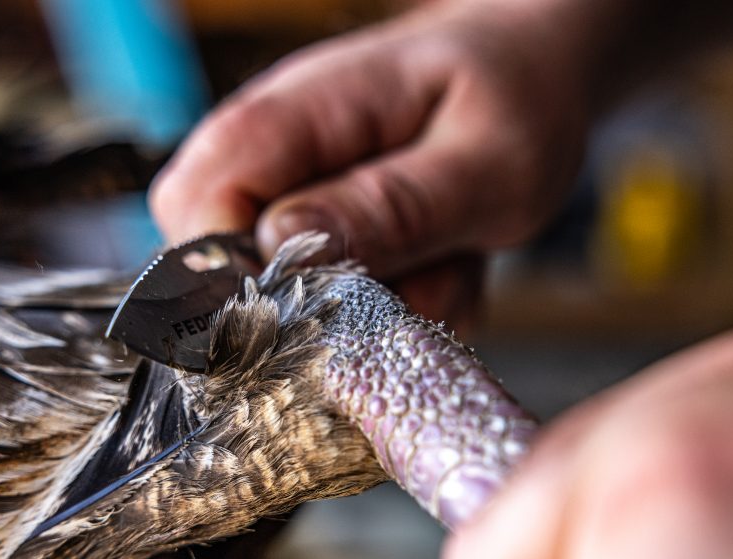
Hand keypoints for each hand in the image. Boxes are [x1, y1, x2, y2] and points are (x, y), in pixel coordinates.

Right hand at [149, 0, 588, 323]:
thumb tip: (285, 245)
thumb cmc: (516, 94)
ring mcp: (291, 190)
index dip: (235, 281)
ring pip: (279, 295)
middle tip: (408, 290)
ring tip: (448, 264)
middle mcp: (274, 152)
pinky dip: (392, 304)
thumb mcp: (487, 162)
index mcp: (298, 113)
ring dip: (370, 312)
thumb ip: (394, 206)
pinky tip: (444, 265)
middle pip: (218, 264)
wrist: (534, 69)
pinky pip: (327, 299)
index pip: (198, 206)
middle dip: (309, 309)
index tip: (321, 314)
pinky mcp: (318, 225)